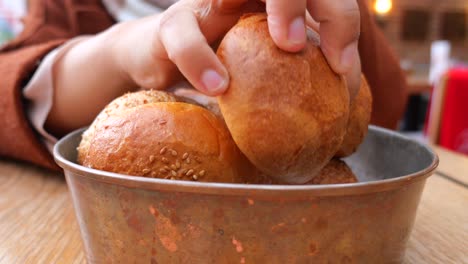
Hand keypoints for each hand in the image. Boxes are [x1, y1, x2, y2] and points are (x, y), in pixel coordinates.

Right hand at [114, 0, 360, 96]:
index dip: (342, 22)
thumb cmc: (218, 68)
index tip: (344, 66)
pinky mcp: (171, 23)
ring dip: (281, 7)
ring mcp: (209, 5)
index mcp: (273, 9)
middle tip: (335, 54)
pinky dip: (201, 59)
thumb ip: (297, 76)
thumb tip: (343, 103)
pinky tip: (217, 88)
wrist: (155, 60)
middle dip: (329, 6)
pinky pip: (184, 34)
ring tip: (291, 46)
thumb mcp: (262, 73)